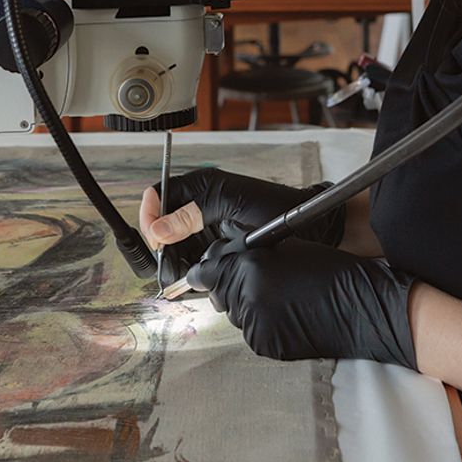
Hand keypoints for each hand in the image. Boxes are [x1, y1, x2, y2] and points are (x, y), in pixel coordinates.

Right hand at [138, 169, 342, 281]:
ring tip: (181, 273)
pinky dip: (188, 269)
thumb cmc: (278, 209)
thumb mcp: (232, 206)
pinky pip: (190, 258)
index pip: (159, 194)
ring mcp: (206, 226)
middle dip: (161, 244)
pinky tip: (195, 276)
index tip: (155, 238)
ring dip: (174, 260)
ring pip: (173, 245)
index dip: (151, 215)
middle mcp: (200, 204)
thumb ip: (194, 213)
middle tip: (168, 262)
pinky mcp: (214, 246)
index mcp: (202, 186)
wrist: (310, 229)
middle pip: (161, 224)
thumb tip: (160, 229)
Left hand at [188, 238, 417, 367]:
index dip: (206, 270)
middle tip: (253, 281)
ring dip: (247, 305)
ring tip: (279, 297)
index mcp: (251, 269)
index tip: (205, 272)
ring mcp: (257, 327)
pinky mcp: (267, 346)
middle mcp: (249, 299)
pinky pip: (253, 331)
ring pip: (236, 314)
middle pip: (218, 294)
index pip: (207, 272)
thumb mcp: (286, 247)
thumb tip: (221, 254)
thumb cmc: (332, 271)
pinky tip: (286, 314)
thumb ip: (249, 251)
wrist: (362, 308)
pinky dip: (262, 323)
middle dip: (228, 287)